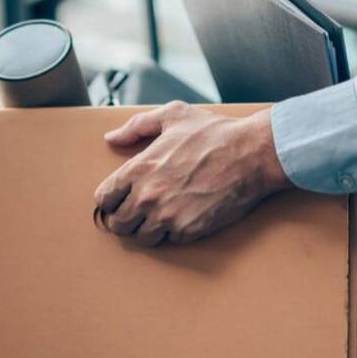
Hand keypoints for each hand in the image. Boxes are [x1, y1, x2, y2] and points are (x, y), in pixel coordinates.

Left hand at [94, 101, 291, 246]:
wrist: (252, 154)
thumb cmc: (214, 133)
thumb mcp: (173, 116)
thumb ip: (136, 127)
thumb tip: (111, 138)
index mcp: (138, 168)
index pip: (104, 199)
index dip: (111, 200)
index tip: (121, 199)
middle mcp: (147, 196)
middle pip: (118, 224)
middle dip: (126, 218)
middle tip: (140, 212)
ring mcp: (167, 216)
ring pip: (141, 238)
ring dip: (148, 229)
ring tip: (162, 217)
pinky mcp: (188, 230)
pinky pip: (169, 241)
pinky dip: (174, 233)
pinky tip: (184, 217)